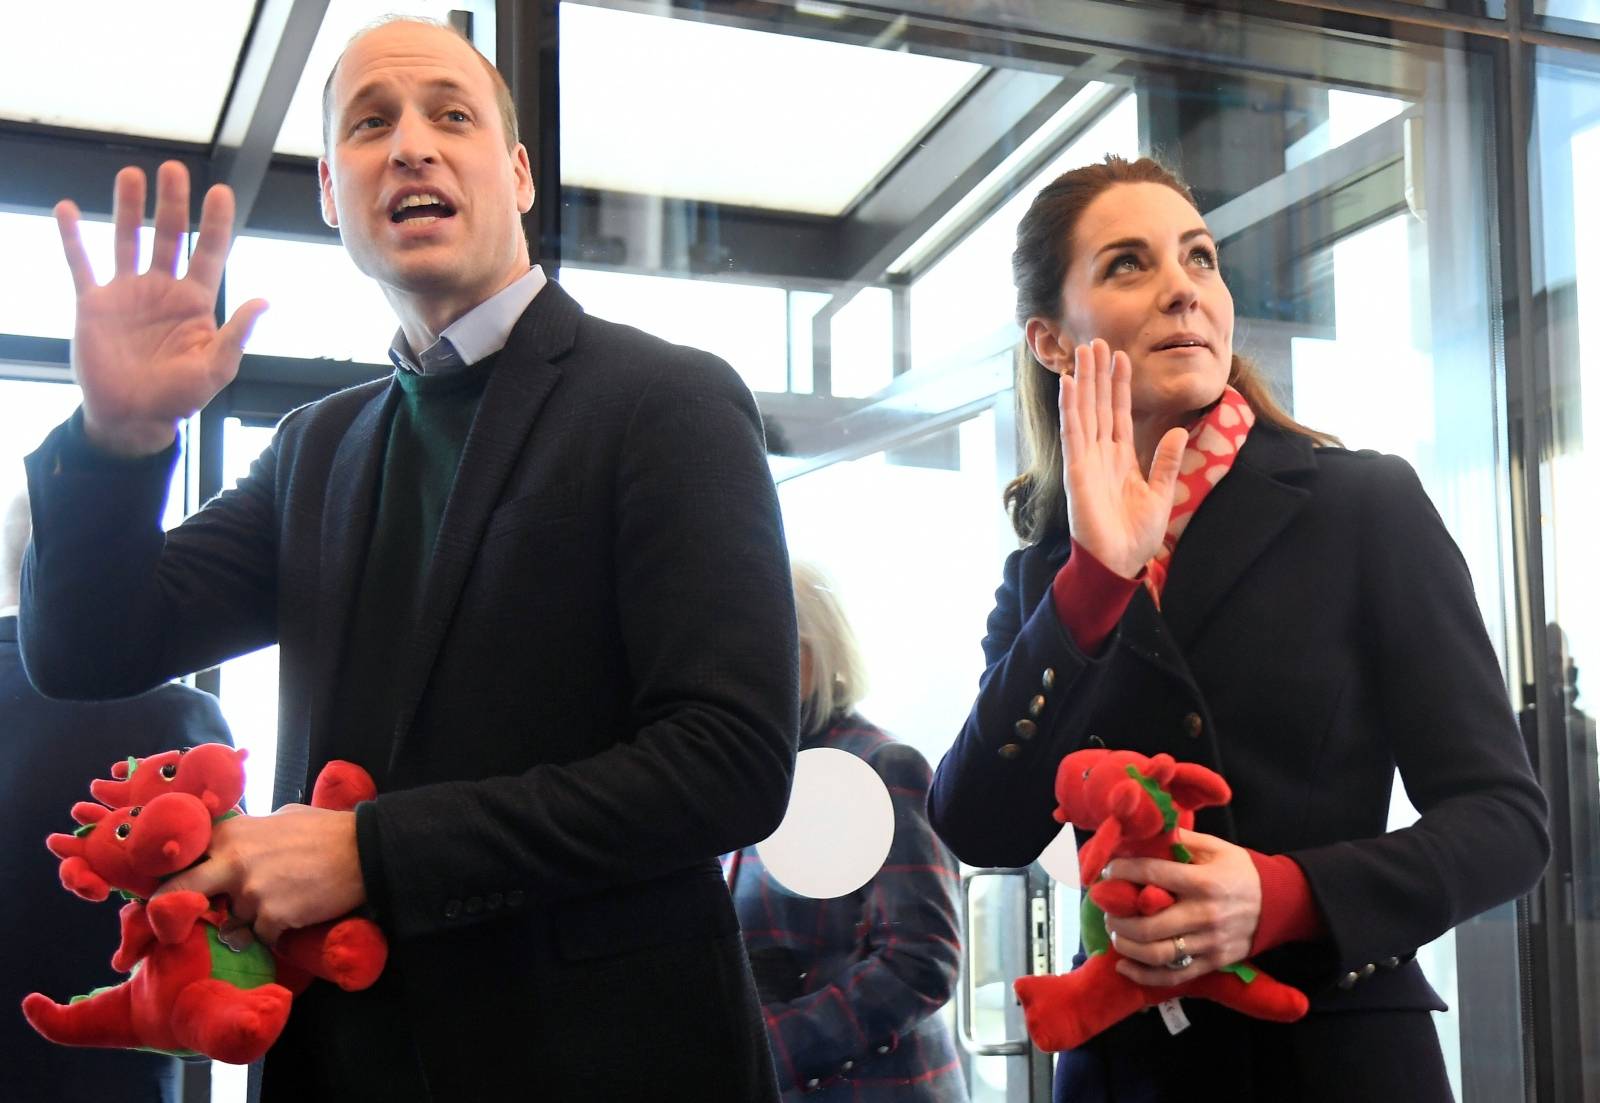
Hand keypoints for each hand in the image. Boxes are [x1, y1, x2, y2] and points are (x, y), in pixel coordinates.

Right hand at [55, 161, 267, 456]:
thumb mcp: (216, 368)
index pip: (209, 253)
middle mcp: (162, 290)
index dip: (215, 223)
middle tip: (174, 169)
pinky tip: (69, 209)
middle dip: (173, 203)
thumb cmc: (179, 398)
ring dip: (129, 208)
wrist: (131, 417)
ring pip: (127, 240)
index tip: (220, 191)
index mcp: (196, 302)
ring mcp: (127, 294)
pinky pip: (81, 263)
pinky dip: (73, 237)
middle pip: (169, 236)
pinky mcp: (94, 304)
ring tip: (132, 174)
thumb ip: (237, 334)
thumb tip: (264, 302)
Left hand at [151, 805, 365, 945]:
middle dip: (175, 908)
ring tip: (283, 900)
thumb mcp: (279, 819)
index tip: (178, 889)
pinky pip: (262, 934)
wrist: (365, 851)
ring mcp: (251, 892)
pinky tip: (297, 913)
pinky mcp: (273, 917)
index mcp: (230, 833)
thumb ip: (247, 836)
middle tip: (176, 921)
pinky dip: (276, 929)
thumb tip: (230, 849)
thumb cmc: (324, 830)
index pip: (183, 859)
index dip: (178, 876)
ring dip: (251, 917)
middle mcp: (231, 862)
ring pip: (234, 919)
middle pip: (181, 892)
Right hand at [1059, 339, 1186, 578]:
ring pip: (1084, 412)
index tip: (1120, 357)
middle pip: (1098, 405)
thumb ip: (1167, 462)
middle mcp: (1100, 455)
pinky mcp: (1077, 471)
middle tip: (1096, 341)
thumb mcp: (1161, 494)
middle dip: (1097, 374)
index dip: (1118, 386)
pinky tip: (1069, 384)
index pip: (1118, 414)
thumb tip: (1180, 431)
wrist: (1119, 563)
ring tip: (1083, 351)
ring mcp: (1086, 461)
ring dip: (1083, 381)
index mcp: (1121, 459)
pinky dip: (1070, 408)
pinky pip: (1073, 433)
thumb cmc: (1136, 537)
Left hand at [1100, 829, 1260, 986]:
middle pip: (1149, 925)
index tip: (1107, 872)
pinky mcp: (1213, 963)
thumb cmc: (1242, 872)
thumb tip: (1147, 833)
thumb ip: (1182, 840)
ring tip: (1115, 933)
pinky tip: (1124, 966)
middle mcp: (1205, 914)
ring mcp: (1209, 943)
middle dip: (1118, 919)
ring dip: (1127, 946)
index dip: (1123, 872)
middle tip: (1106, 910)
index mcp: (1204, 881)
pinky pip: (1173, 975)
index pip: (1153, 875)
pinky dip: (1144, 975)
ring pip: (1157, 954)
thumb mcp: (1217, 848)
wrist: (1280, 904)